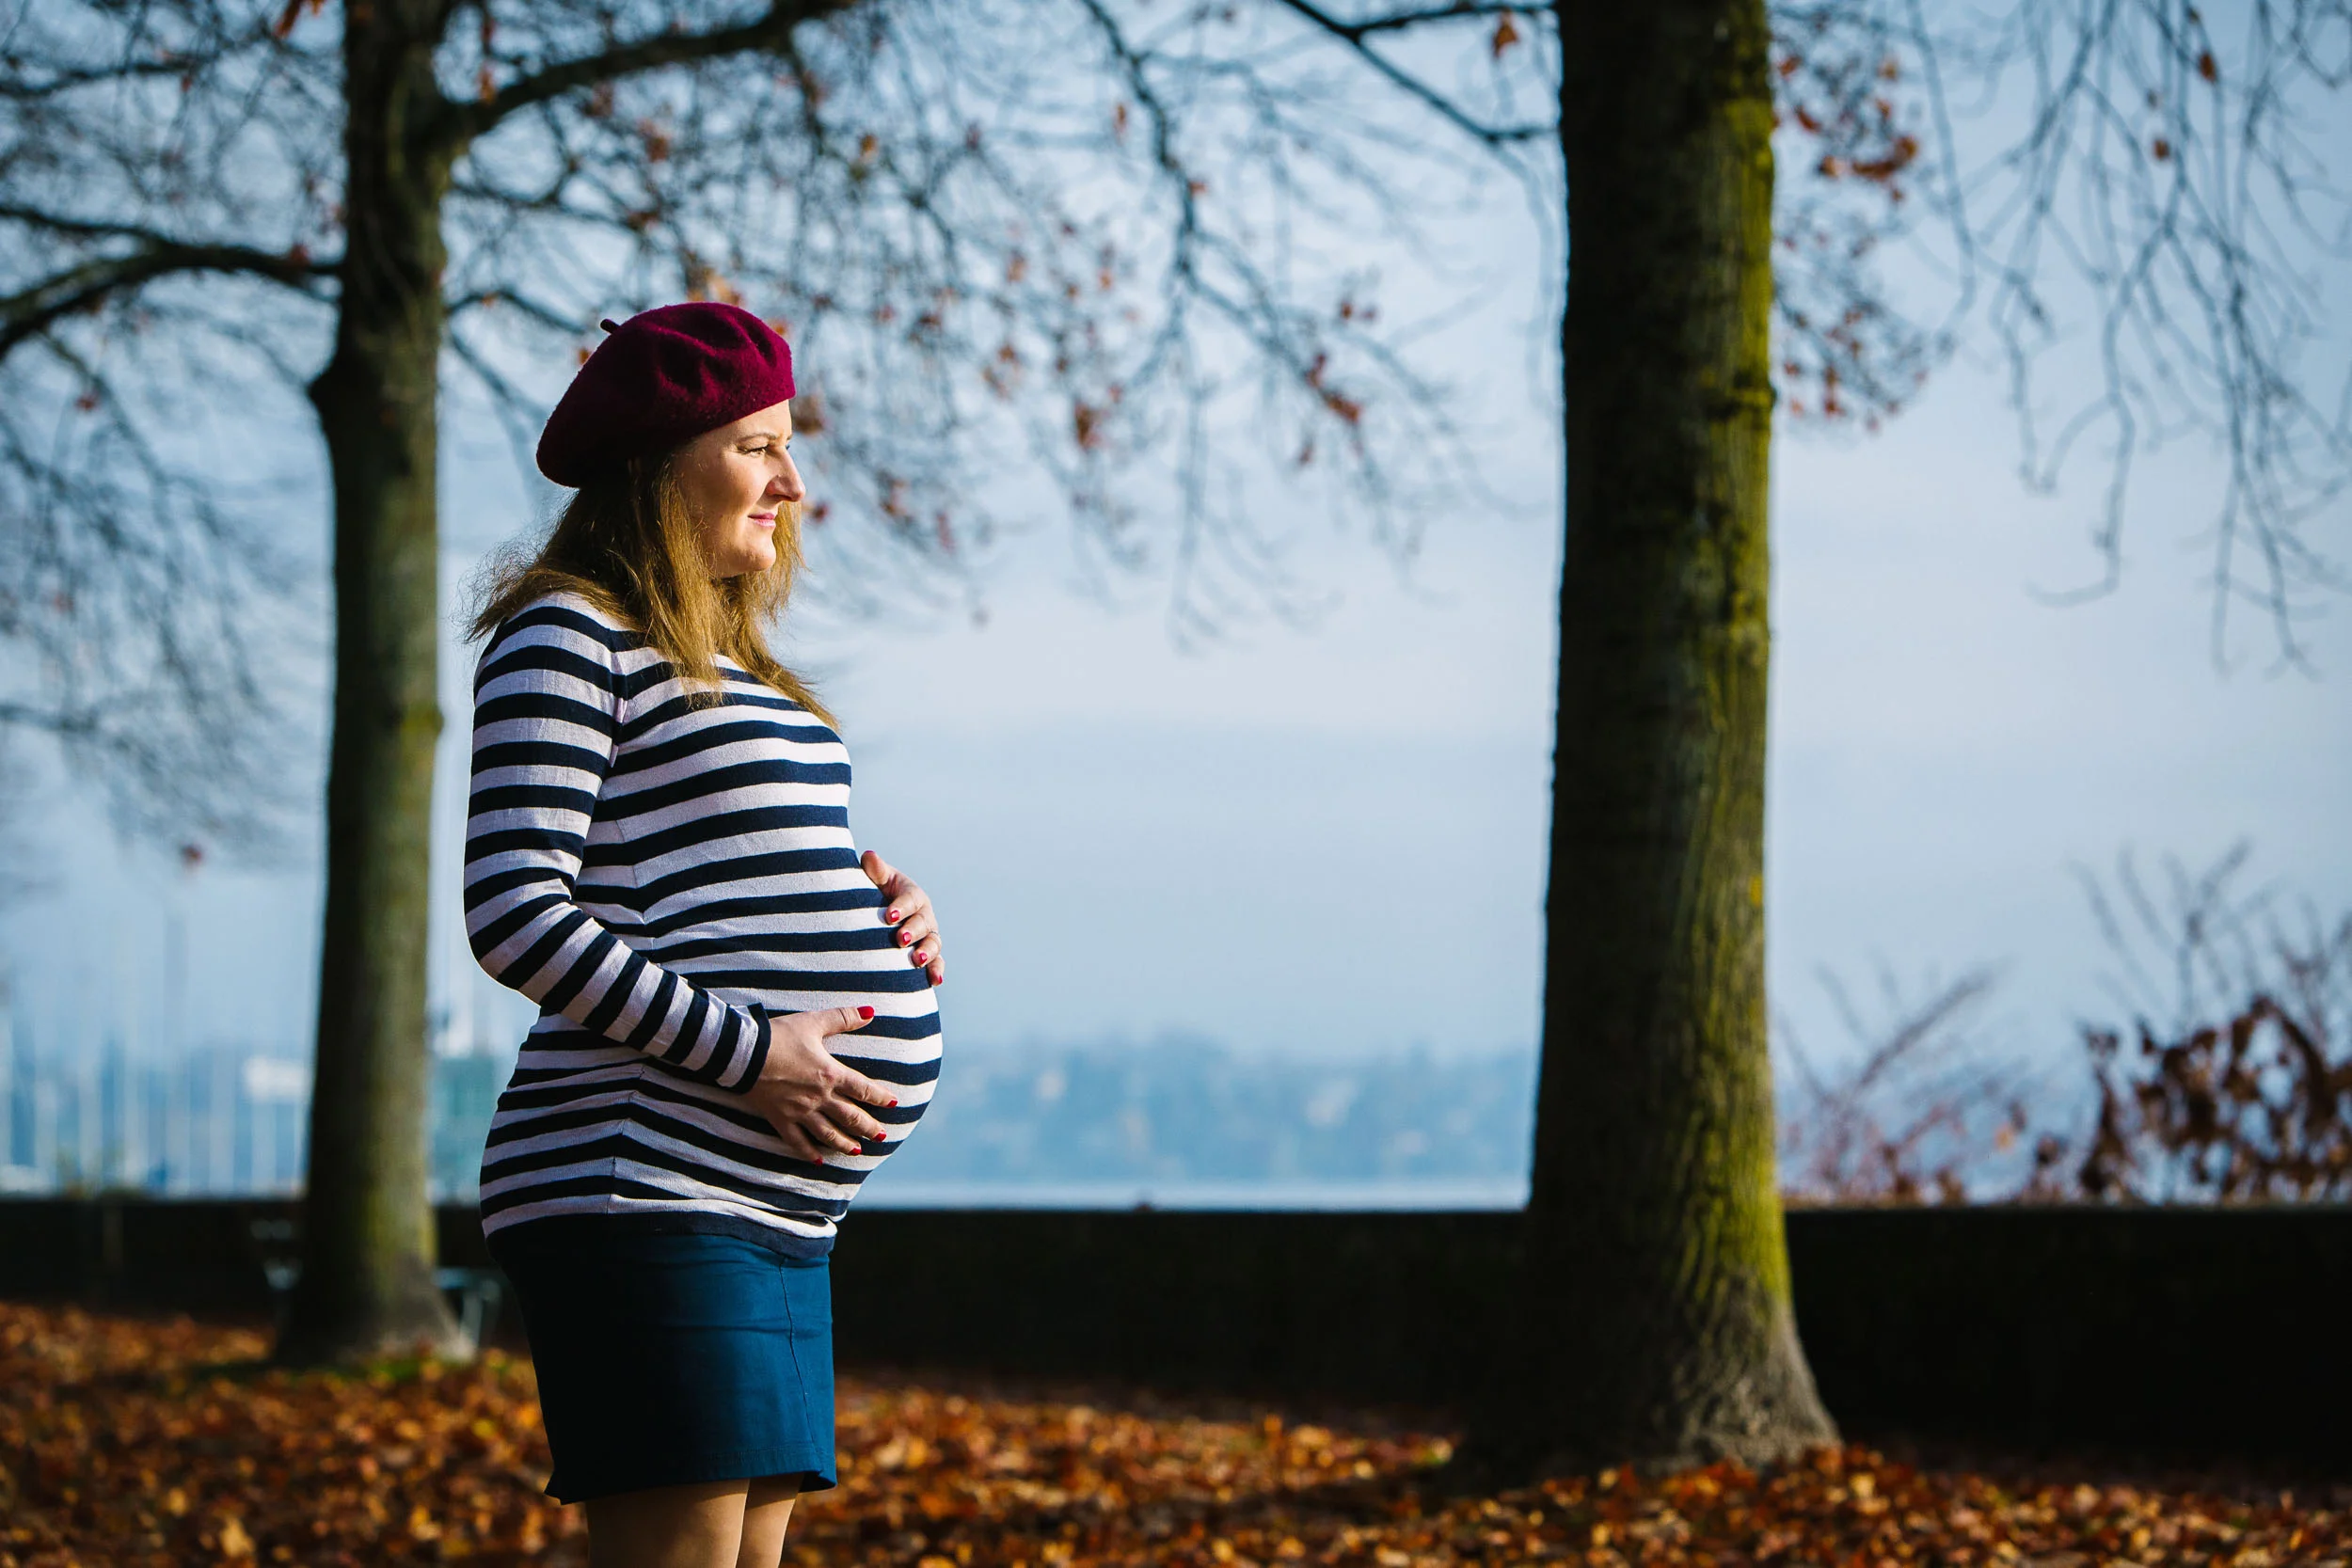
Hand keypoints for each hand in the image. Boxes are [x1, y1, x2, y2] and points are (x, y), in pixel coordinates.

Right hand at [745, 1006, 895, 1162]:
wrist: (744, 1053)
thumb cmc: (779, 1036)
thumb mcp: (813, 1022)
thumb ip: (843, 1017)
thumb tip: (871, 1012)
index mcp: (830, 1074)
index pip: (863, 1089)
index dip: (881, 1097)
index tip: (893, 1104)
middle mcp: (819, 1096)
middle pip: (850, 1117)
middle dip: (868, 1127)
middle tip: (881, 1137)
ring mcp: (800, 1111)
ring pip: (828, 1133)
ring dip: (844, 1143)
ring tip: (857, 1151)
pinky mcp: (780, 1119)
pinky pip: (797, 1141)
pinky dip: (809, 1153)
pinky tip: (819, 1161)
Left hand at [863, 849, 944, 985]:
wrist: (877, 919)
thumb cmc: (875, 896)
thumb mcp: (875, 881)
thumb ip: (875, 871)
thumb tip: (869, 856)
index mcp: (912, 895)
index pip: (910, 899)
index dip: (901, 907)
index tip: (889, 915)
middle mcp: (924, 916)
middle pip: (923, 923)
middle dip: (913, 930)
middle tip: (900, 939)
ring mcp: (928, 937)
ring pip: (933, 944)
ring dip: (927, 953)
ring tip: (917, 960)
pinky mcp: (927, 957)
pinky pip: (936, 964)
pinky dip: (936, 972)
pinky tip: (934, 982)